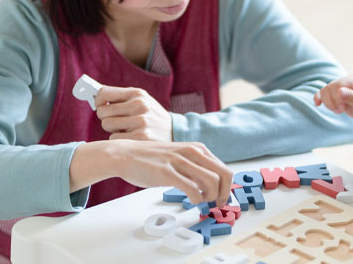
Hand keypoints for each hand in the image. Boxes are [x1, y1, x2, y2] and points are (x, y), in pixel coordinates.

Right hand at [70, 141, 232, 206]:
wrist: (125, 155)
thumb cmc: (151, 159)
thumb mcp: (180, 157)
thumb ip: (195, 167)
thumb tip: (211, 185)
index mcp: (197, 149)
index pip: (224, 169)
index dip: (227, 187)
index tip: (223, 198)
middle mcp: (192, 152)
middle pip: (223, 175)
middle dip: (223, 194)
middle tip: (216, 204)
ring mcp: (180, 161)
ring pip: (211, 182)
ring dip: (210, 197)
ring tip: (200, 201)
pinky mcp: (167, 172)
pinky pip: (192, 188)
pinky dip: (196, 198)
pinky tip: (191, 200)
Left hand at [95, 86, 171, 141]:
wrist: (176, 132)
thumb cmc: (152, 116)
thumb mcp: (142, 101)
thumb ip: (121, 98)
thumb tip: (95, 96)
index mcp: (138, 93)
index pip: (104, 92)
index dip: (98, 100)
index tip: (100, 105)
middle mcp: (139, 105)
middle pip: (102, 111)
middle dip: (106, 117)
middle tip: (116, 120)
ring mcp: (141, 121)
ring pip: (107, 125)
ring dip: (113, 129)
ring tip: (126, 129)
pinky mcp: (141, 137)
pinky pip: (114, 138)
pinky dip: (120, 139)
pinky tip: (132, 137)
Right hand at [314, 75, 352, 130]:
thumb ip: (352, 97)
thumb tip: (339, 92)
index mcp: (352, 80)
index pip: (337, 85)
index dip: (336, 98)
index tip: (343, 108)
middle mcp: (344, 82)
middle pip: (328, 89)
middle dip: (332, 102)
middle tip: (341, 110)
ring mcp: (339, 89)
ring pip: (324, 92)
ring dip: (328, 103)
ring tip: (338, 110)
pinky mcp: (336, 97)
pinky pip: (323, 95)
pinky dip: (319, 99)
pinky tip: (317, 104)